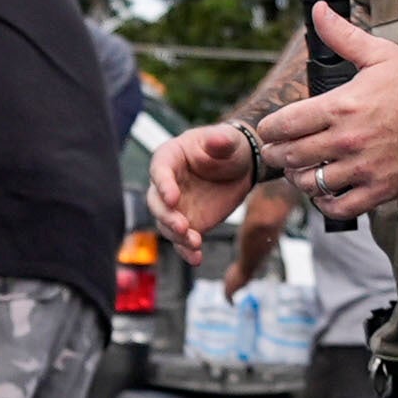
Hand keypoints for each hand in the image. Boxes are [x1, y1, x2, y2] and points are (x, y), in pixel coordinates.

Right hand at [148, 119, 257, 247]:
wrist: (241, 169)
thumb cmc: (228, 147)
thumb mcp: (228, 140)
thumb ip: (220, 140)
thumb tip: (217, 139)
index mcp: (170, 158)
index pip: (159, 172)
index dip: (163, 185)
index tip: (173, 198)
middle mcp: (166, 185)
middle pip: (156, 203)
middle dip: (167, 217)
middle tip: (182, 226)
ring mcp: (176, 207)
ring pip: (166, 225)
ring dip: (177, 237)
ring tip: (195, 243)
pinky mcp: (188, 224)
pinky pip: (182, 241)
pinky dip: (186, 251)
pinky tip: (196, 258)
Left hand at [250, 8, 397, 220]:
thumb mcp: (378, 54)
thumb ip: (342, 35)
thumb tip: (319, 9)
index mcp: (341, 106)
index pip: (285, 124)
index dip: (270, 130)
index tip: (270, 131)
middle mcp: (348, 139)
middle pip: (291, 156)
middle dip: (277, 155)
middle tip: (277, 153)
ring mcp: (364, 167)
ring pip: (311, 184)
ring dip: (299, 179)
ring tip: (300, 171)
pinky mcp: (381, 189)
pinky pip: (340, 206)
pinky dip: (325, 203)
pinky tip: (324, 193)